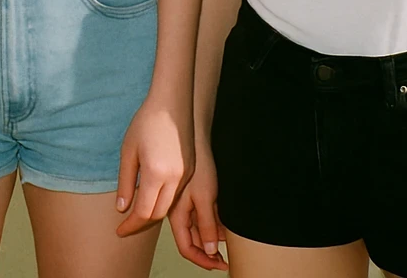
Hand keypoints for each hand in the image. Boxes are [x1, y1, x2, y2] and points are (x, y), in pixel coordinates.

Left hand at [114, 94, 192, 236]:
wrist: (172, 103)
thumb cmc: (146, 123)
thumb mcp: (128, 152)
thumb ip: (125, 182)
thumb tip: (122, 208)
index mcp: (156, 174)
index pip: (144, 212)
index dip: (131, 225)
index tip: (120, 231)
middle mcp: (174, 178)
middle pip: (159, 214)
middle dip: (142, 222)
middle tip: (127, 224)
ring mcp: (186, 175)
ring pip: (170, 206)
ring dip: (154, 212)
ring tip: (138, 212)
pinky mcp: (191, 170)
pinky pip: (177, 194)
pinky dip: (164, 200)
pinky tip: (153, 196)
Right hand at [170, 141, 226, 269]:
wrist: (198, 142)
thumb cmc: (200, 167)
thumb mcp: (205, 198)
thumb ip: (206, 224)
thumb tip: (210, 250)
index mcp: (177, 215)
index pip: (186, 247)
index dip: (201, 260)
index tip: (219, 265)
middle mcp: (180, 213)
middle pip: (193, 241)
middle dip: (209, 252)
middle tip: (226, 260)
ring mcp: (187, 205)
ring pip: (199, 230)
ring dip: (213, 238)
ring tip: (229, 242)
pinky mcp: (195, 196)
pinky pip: (204, 217)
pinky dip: (214, 225)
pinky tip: (226, 226)